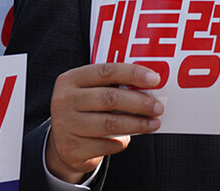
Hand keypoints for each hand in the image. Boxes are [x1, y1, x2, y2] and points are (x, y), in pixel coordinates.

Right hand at [46, 62, 162, 182]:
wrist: (61, 142)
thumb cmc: (86, 109)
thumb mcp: (92, 91)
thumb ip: (114, 85)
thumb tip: (151, 85)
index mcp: (72, 79)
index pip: (106, 71)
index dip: (133, 74)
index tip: (155, 80)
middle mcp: (65, 100)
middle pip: (110, 98)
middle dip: (139, 102)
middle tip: (158, 107)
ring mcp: (66, 124)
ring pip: (110, 123)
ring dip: (137, 124)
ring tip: (153, 123)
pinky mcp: (71, 147)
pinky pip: (105, 145)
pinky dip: (121, 142)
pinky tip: (127, 139)